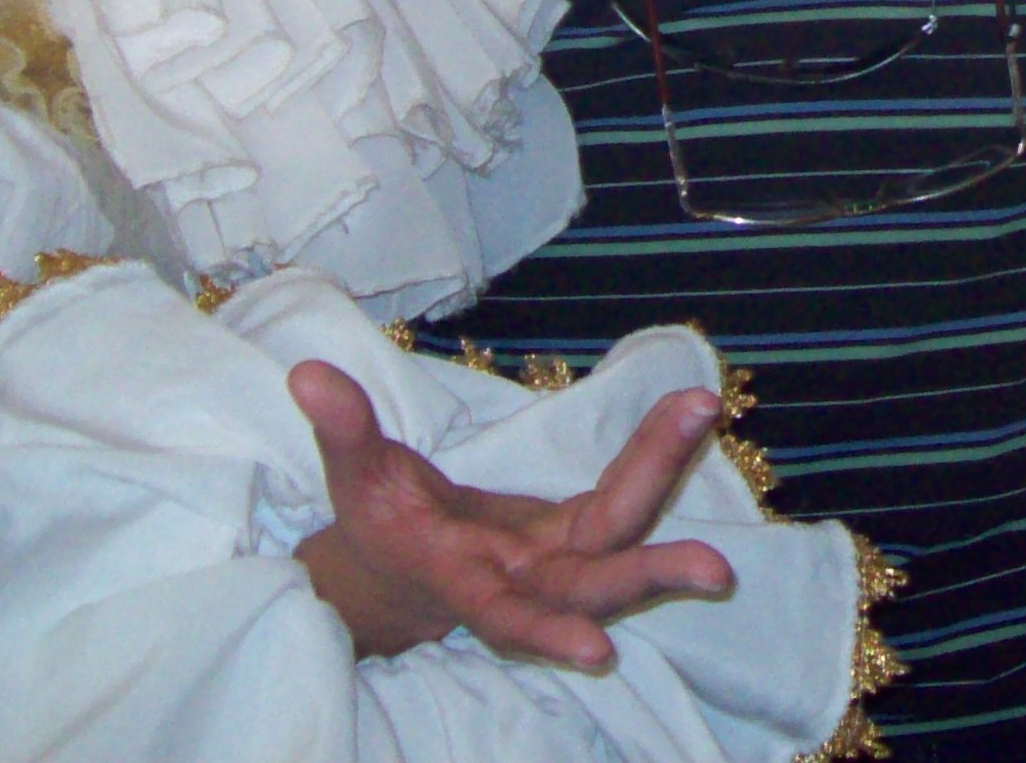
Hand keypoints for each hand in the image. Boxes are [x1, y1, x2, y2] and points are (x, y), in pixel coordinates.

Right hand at [289, 363, 735, 664]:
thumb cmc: (380, 525)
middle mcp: (525, 578)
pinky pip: (624, 498)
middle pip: (592, 583)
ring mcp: (559, 556)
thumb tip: (309, 375)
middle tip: (716, 569)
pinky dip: (655, 458)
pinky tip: (691, 415)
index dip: (549, 632)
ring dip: (665, 484)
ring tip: (706, 426)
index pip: (509, 616)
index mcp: (466, 581)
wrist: (405, 566)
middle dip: (648, 576)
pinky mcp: (578, 531)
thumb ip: (344, 431)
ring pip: (620, 535)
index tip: (598, 651)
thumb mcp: (355, 479)